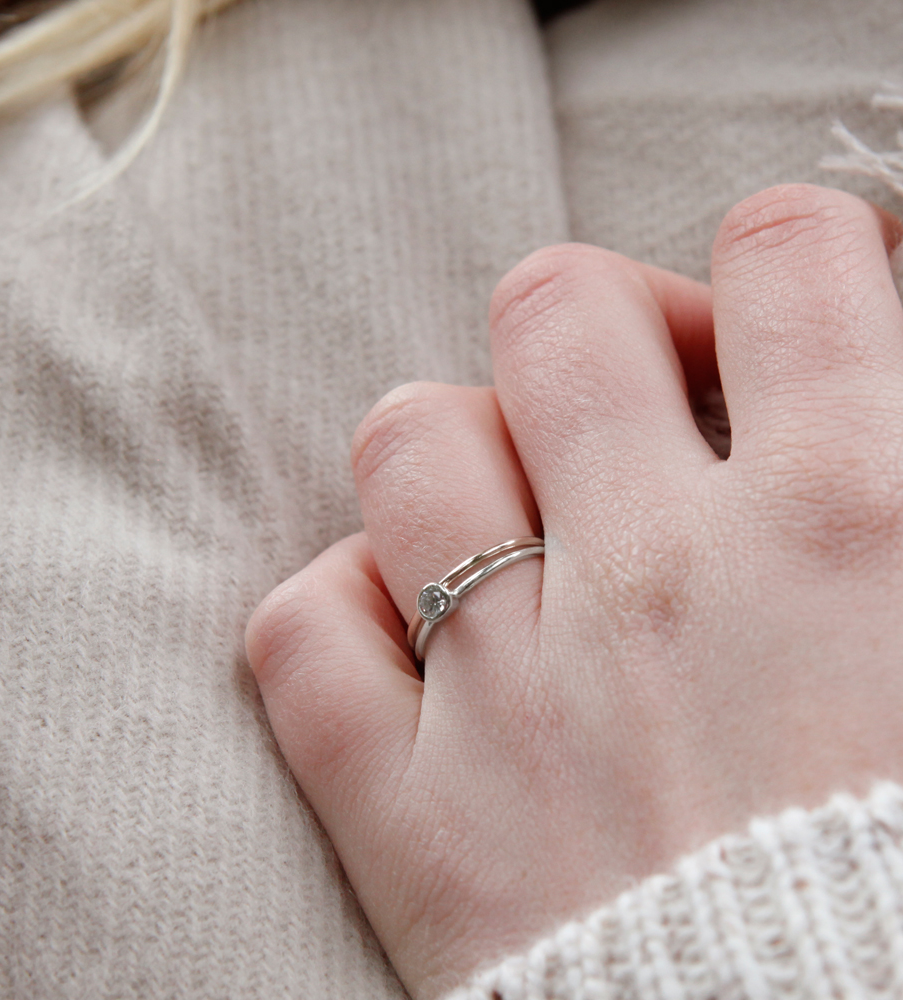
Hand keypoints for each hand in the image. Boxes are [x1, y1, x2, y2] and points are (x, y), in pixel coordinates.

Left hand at [245, 185, 902, 999]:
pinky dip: (341, 616)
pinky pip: (303, 635)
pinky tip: (409, 646)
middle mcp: (669, 581)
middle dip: (599, 332)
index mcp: (858, 523)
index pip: (792, 252)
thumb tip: (868, 387)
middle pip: (556, 308)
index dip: (792, 266)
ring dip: (457, 456)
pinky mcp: (414, 819)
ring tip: (518, 518)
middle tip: (641, 416)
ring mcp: (516, 695)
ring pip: (408, 443)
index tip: (790, 339)